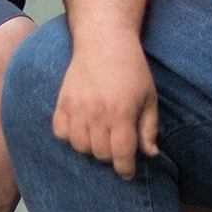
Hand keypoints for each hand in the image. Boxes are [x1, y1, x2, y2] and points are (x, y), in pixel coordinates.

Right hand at [52, 36, 157, 178]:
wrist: (104, 40)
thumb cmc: (131, 68)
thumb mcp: (149, 96)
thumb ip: (149, 127)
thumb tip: (151, 154)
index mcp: (121, 114)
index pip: (122, 155)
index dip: (126, 169)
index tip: (128, 171)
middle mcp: (97, 114)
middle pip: (100, 154)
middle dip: (111, 156)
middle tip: (117, 146)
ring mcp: (77, 108)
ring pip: (79, 146)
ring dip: (91, 147)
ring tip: (100, 136)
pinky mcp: (62, 102)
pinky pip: (60, 132)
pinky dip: (69, 136)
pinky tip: (81, 128)